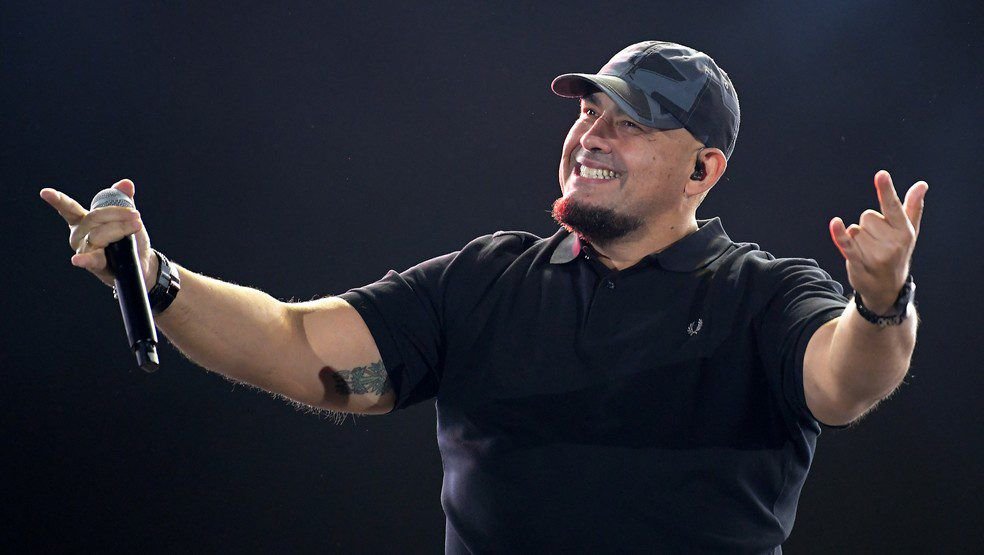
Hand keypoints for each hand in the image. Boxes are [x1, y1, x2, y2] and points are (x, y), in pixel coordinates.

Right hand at [40, 179, 156, 287]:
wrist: (142, 262)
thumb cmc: (129, 238)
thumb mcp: (127, 218)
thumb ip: (124, 200)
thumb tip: (126, 183)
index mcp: (83, 221)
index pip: (69, 209)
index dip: (58, 200)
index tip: (45, 193)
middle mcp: (79, 235)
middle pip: (95, 217)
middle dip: (117, 214)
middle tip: (136, 215)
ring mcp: (84, 249)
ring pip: (99, 234)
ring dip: (120, 229)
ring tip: (136, 227)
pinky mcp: (94, 264)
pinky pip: (90, 260)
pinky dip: (85, 259)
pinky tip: (77, 260)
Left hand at [829, 170, 927, 313]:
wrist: (886, 288)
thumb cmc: (898, 253)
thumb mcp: (908, 232)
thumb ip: (912, 207)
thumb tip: (921, 184)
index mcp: (904, 231)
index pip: (893, 207)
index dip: (886, 190)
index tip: (881, 174)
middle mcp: (892, 243)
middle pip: (867, 217)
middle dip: (868, 227)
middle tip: (877, 243)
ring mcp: (876, 255)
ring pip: (854, 230)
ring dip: (856, 239)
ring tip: (868, 253)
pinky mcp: (859, 263)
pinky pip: (846, 244)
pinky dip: (839, 234)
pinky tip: (835, 223)